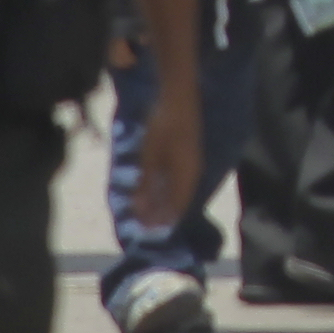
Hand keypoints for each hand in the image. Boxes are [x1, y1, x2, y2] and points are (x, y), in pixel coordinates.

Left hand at [128, 76, 200, 232]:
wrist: (178, 101)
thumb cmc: (163, 130)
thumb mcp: (149, 160)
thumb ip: (146, 185)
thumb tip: (141, 209)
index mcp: (186, 176)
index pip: (176, 207)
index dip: (162, 221)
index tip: (146, 230)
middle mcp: (192, 173)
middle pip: (178, 201)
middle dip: (160, 213)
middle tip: (142, 222)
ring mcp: (191, 163)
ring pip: (177, 190)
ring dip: (162, 201)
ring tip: (144, 209)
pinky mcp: (187, 155)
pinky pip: (177, 180)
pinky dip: (165, 189)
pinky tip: (153, 189)